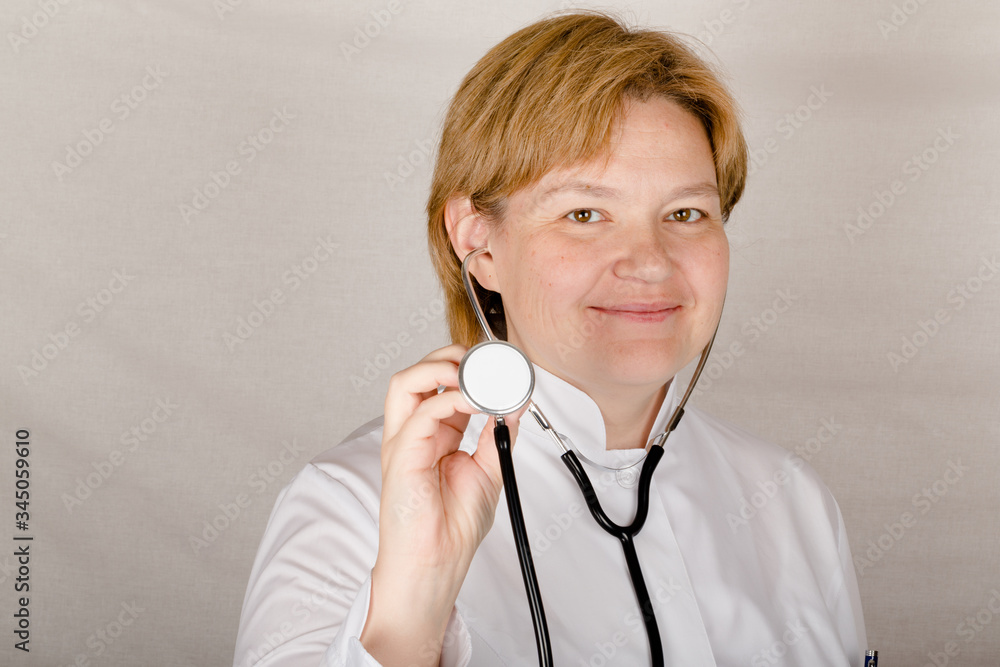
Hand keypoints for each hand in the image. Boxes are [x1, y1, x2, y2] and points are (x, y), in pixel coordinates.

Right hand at [361, 343, 523, 664]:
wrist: (436, 565)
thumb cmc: (453, 528)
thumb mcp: (488, 469)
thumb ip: (498, 433)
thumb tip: (514, 401)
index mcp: (433, 434)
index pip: (441, 383)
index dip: (469, 368)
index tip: (503, 367)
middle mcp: (414, 433)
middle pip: (417, 374)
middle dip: (449, 357)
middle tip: (485, 363)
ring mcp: (404, 442)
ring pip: (406, 382)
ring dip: (441, 368)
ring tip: (474, 374)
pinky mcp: (402, 456)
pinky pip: (422, 412)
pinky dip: (450, 399)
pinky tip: (476, 402)